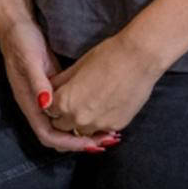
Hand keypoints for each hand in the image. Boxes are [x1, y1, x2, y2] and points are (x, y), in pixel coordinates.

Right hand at [0, 17, 103, 154]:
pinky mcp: (54, 91)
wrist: (16, 25)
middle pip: (57, 136)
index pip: (47, 135)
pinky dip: (82, 117)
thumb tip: (46, 106)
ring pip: (64, 126)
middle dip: (80, 142)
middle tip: (106, 141)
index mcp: (29, 103)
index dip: (69, 143)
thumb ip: (37, 83)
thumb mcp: (29, 60)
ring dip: (83, 133)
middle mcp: (37, 106)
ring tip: (107, 133)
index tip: (90, 143)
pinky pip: (68, 112)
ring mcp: (46, 99)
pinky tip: (99, 114)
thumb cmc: (21, 42)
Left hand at [46, 32, 164, 141]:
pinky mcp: (117, 126)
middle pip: (62, 126)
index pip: (48, 112)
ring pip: (82, 132)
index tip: (58, 97)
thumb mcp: (76, 67)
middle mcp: (79, 118)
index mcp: (65, 102)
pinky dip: (100, 123)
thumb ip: (61, 83)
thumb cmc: (106, 56)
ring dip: (82, 123)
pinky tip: (104, 108)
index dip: (52, 103)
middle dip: (63, 117)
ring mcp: (99, 125)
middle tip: (72, 103)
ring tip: (89, 106)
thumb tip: (51, 88)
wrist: (138, 59)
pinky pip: (101, 131)